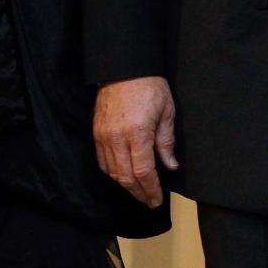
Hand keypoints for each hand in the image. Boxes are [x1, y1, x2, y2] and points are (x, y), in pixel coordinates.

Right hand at [93, 75, 177, 207]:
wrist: (125, 67)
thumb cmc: (149, 86)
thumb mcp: (166, 112)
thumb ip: (166, 142)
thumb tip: (171, 166)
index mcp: (138, 132)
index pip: (143, 172)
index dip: (151, 189)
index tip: (157, 199)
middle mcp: (117, 137)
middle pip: (126, 177)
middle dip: (139, 193)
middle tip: (149, 201)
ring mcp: (104, 135)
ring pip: (112, 172)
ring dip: (125, 186)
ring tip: (138, 191)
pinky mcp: (96, 131)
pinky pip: (102, 161)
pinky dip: (112, 173)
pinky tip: (122, 175)